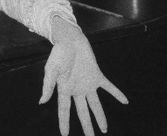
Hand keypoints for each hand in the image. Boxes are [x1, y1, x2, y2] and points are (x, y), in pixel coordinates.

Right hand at [40, 20, 127, 135]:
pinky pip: (109, 87)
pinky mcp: (97, 75)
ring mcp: (88, 84)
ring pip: (95, 104)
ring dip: (100, 117)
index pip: (64, 110)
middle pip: (82, 112)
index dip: (65, 123)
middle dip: (87, 126)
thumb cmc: (58, 53)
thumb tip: (42, 101)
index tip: (65, 135)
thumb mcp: (50, 69)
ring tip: (105, 129)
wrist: (70, 39)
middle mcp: (77, 90)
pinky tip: (125, 101)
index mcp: (64, 89)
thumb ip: (47, 85)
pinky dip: (117, 94)